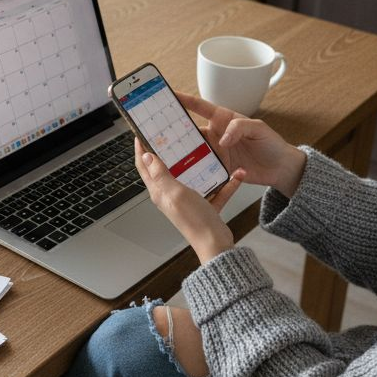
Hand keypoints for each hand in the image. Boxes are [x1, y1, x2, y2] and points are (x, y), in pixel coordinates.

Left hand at [134, 137, 242, 262]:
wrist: (216, 244)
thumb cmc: (194, 220)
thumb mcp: (174, 193)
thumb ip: (160, 175)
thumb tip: (146, 156)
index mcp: (160, 192)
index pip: (144, 167)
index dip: (141, 150)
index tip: (141, 133)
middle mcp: (171, 196)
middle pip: (165, 169)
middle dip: (166, 151)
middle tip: (171, 135)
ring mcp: (187, 201)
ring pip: (191, 176)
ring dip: (198, 163)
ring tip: (204, 148)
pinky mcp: (204, 205)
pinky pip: (215, 189)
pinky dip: (225, 182)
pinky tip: (236, 174)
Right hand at [176, 92, 306, 197]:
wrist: (280, 169)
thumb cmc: (272, 144)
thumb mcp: (259, 129)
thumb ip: (239, 128)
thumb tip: (222, 139)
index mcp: (223, 119)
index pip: (199, 107)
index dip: (183, 100)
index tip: (168, 95)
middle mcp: (216, 135)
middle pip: (190, 130)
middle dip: (173, 130)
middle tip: (158, 131)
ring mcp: (216, 152)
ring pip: (192, 151)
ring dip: (181, 153)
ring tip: (166, 155)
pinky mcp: (218, 168)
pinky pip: (202, 169)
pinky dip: (193, 170)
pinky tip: (185, 172)